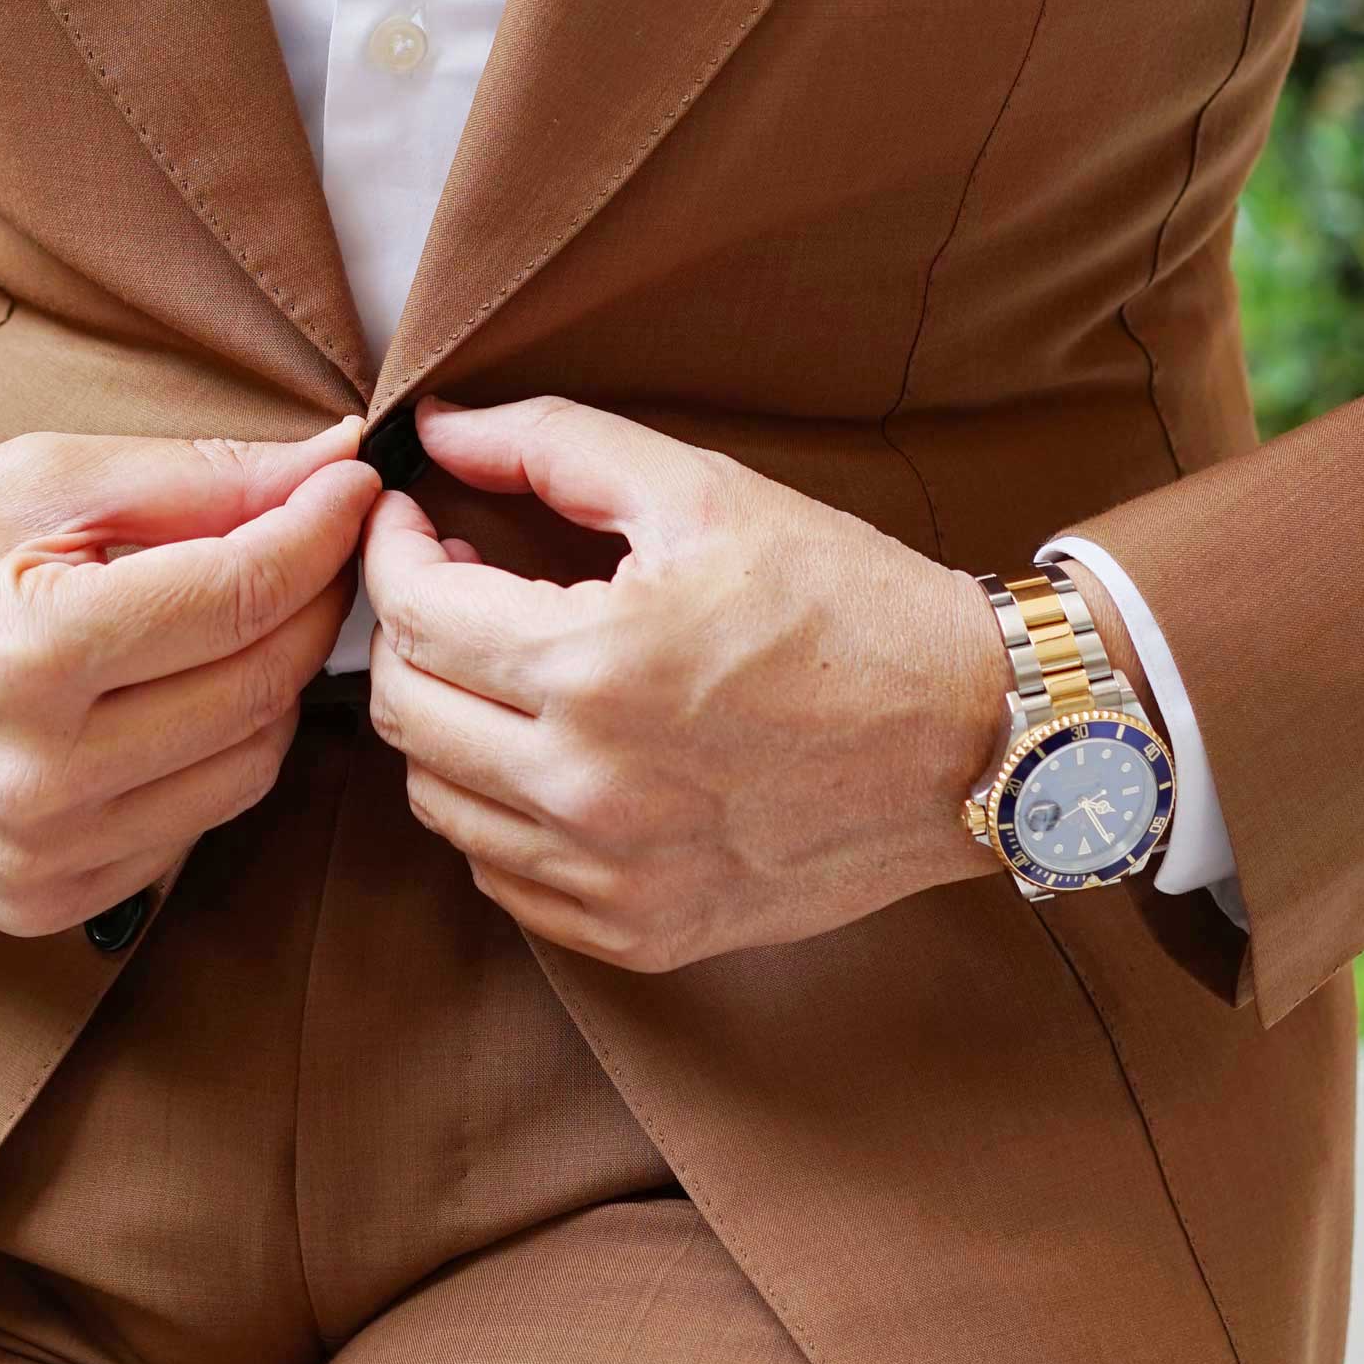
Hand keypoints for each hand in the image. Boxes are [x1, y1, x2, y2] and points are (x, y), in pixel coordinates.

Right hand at [0, 421, 377, 934]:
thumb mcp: (30, 482)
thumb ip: (191, 478)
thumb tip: (329, 460)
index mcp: (32, 656)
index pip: (242, 594)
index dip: (321, 530)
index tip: (353, 483)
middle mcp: (41, 777)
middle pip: (262, 685)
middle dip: (313, 601)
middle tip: (319, 538)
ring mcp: (42, 858)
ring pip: (248, 768)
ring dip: (274, 685)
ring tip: (252, 612)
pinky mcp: (41, 905)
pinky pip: (191, 830)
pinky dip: (212, 756)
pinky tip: (180, 696)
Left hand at [361, 394, 1013, 972]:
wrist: (973, 738)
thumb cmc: (847, 602)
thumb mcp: (705, 492)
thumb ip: (553, 445)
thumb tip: (433, 429)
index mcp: (594, 668)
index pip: (411, 613)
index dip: (390, 552)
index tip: (414, 521)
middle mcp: (587, 789)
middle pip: (403, 711)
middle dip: (405, 633)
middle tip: (455, 585)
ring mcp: (610, 877)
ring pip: (436, 802)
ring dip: (445, 723)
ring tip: (502, 667)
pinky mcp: (639, 934)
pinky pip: (503, 876)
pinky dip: (496, 810)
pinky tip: (548, 752)